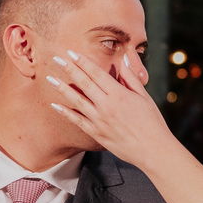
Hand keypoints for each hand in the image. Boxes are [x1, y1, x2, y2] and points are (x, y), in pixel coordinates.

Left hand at [48, 51, 171, 167]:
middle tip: (56, 58)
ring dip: (62, 88)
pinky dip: (65, 112)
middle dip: (69, 69)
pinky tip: (55, 105)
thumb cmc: (152, 122)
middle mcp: (106, 106)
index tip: (72, 52)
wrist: (152, 150)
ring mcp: (99, 120)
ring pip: (76, 100)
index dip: (83, 62)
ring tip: (50, 78)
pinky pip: (77, 121)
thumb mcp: (144, 97)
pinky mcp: (96, 133)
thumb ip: (131, 78)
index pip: (96, 73)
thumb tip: (123, 60)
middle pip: (83, 83)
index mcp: (119, 94)